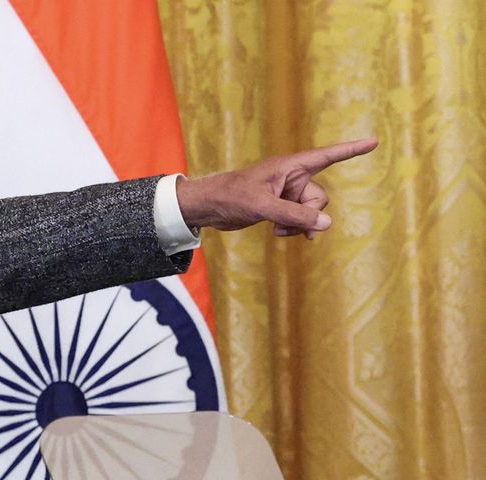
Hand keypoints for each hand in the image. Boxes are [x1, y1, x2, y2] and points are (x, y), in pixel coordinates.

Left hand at [176, 138, 377, 238]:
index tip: (374, 141)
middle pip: (320, 197)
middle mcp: (292, 177)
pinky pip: (300, 219)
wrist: (208, 207)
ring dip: (300, 225)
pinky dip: (294, 228)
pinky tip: (279, 233)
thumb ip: (295, 214)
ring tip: (278, 230)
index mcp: (290, 166)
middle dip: (309, 214)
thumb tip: (327, 224)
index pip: (327, 156)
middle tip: (286, 224)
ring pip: (311, 212)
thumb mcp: (263, 206)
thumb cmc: (231, 196)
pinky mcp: (280, 207)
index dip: (351, 150)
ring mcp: (287, 193)